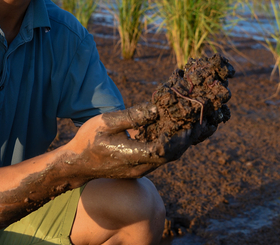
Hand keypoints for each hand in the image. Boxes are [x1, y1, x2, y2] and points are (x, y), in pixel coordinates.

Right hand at [65, 102, 212, 179]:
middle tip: (203, 122)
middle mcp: (141, 167)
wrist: (77, 164)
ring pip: (169, 158)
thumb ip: (133, 116)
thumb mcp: (107, 122)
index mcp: (133, 155)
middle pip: (173, 155)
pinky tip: (177, 132)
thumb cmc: (89, 140)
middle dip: (189, 139)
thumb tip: (156, 108)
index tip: (193, 122)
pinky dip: (172, 145)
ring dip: (182, 143)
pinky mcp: (140, 169)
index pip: (166, 149)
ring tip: (195, 125)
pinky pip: (161, 158)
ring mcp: (141, 170)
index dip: (182, 138)